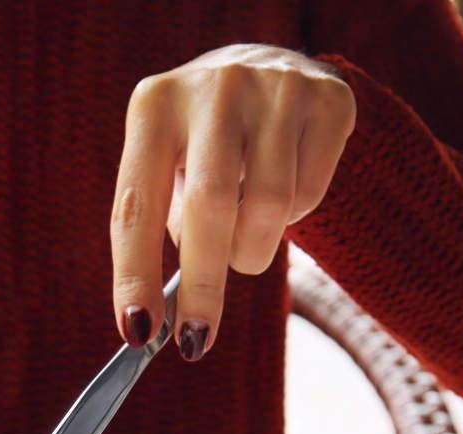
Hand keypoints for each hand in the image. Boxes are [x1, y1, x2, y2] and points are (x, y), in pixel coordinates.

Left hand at [111, 44, 354, 359]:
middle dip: (203, 285)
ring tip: (245, 239)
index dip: (134, 273)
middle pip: (208, 209)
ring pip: (267, 210)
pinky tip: (285, 188)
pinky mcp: (328, 101)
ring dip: (252, 251)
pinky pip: (309, 194)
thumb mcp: (170, 164)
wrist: (274, 66)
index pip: (136, 205)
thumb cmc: (206, 141)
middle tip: (198, 338)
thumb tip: (162, 313)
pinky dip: (295, 217)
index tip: (139, 331)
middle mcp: (213, 89)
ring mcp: (274, 89)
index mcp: (154, 107)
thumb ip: (165, 222)